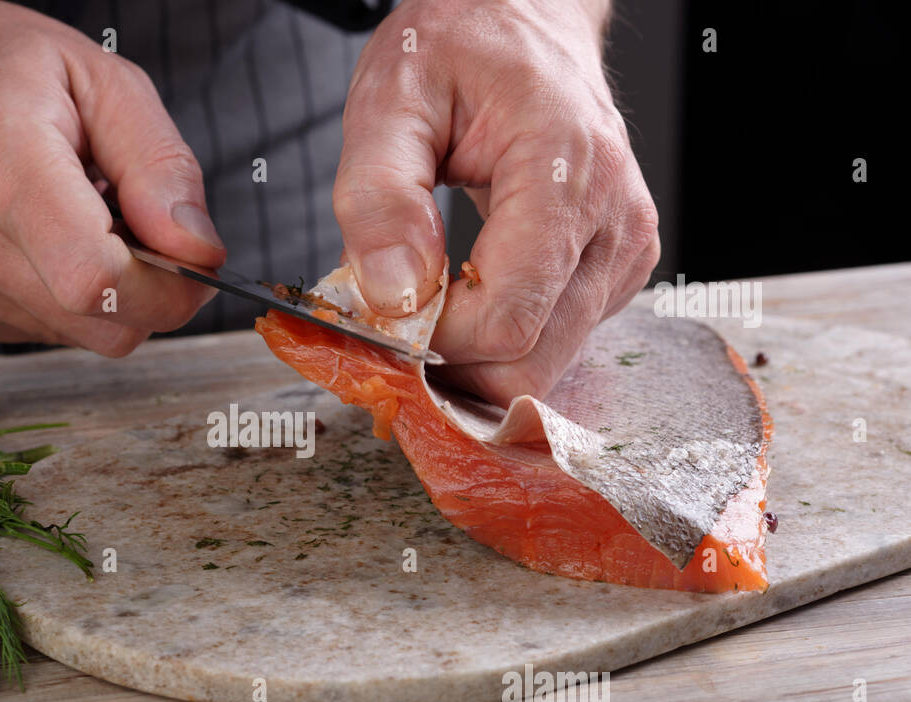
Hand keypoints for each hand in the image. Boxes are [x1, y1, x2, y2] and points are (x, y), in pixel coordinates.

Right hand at [0, 0, 225, 355]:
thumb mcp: (99, 78)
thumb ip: (161, 167)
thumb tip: (199, 251)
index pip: (100, 281)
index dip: (168, 288)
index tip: (192, 262)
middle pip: (98, 324)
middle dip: (145, 293)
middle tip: (134, 228)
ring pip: (74, 336)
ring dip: (97, 292)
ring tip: (67, 219)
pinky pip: (34, 334)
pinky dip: (54, 298)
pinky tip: (28, 241)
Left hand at [333, 0, 659, 402]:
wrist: (520, 18)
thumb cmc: (458, 48)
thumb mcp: (390, 98)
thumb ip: (379, 197)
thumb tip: (394, 295)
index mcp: (566, 169)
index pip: (506, 318)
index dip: (432, 340)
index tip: (382, 311)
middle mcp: (613, 221)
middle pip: (530, 363)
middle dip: (450, 360)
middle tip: (395, 317)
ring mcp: (623, 252)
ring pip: (542, 365)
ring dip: (472, 353)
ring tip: (428, 293)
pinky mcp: (615, 272)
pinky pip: (552, 342)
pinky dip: (498, 337)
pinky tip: (465, 290)